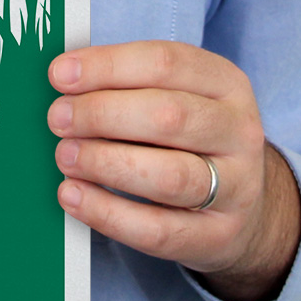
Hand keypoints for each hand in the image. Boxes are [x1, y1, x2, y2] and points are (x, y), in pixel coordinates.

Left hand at [47, 41, 300, 300]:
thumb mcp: (174, 95)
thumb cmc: (188, 138)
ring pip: (169, 175)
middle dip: (102, 114)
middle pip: (169, 116)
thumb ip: (126, 83)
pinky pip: (158, 230)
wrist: (242, 206)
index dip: (107, 65)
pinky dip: (107, 213)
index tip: (59, 74)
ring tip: (64, 156)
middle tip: (58, 118)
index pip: (165, 63)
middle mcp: (239, 132)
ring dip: (104, 163)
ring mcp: (236, 188)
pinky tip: (73, 196)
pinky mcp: (218, 237)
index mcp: (226, 83)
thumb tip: (64, 78)